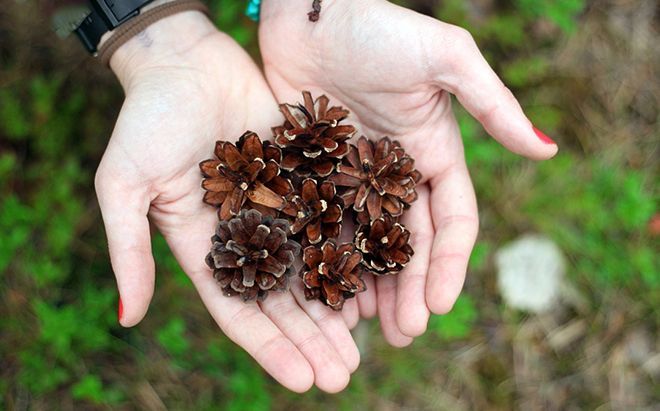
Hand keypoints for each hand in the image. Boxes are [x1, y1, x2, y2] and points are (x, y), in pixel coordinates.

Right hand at [95, 11, 356, 392]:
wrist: (184, 59)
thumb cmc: (146, 119)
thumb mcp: (124, 185)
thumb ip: (128, 249)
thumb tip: (127, 318)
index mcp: (206, 246)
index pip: (240, 310)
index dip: (270, 347)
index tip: (303, 381)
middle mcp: (246, 234)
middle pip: (284, 298)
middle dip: (313, 338)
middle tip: (345, 375)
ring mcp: (277, 207)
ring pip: (313, 265)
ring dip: (337, 305)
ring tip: (367, 342)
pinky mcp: (303, 176)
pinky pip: (331, 219)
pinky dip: (351, 250)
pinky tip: (376, 278)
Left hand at [259, 0, 557, 345]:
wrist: (311, 8)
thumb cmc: (379, 26)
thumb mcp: (446, 59)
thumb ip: (491, 106)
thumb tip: (547, 150)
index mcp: (432, 153)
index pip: (451, 220)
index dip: (447, 263)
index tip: (438, 304)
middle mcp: (395, 172)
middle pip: (407, 243)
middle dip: (408, 290)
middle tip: (403, 334)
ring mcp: (352, 177)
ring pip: (365, 243)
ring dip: (368, 286)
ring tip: (362, 328)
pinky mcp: (312, 173)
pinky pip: (321, 225)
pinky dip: (324, 258)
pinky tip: (320, 290)